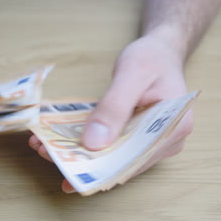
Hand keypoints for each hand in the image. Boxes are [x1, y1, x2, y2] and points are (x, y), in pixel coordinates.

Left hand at [29, 29, 193, 192]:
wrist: (161, 51)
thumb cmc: (152, 58)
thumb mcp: (132, 74)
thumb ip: (114, 107)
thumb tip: (93, 143)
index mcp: (174, 130)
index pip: (134, 159)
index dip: (100, 168)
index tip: (67, 169)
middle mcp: (166, 143)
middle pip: (121, 163)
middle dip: (83, 162)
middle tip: (46, 153)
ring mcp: (153, 144)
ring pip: (114, 158)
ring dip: (81, 155)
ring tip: (46, 148)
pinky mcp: (138, 139)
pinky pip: (113, 147)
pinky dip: (89, 145)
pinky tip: (62, 142)